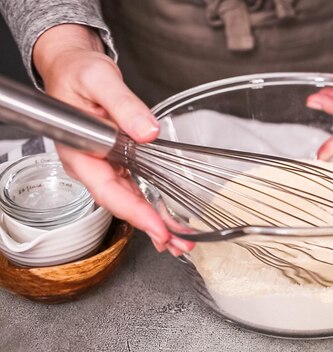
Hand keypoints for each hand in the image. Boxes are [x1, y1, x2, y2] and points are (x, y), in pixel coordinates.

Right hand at [33, 24, 193, 255]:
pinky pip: (132, 186)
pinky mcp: (113, 160)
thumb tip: (147, 132)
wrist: (71, 67)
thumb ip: (123, 105)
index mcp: (79, 151)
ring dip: (152, 220)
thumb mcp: (100, 79)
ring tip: (179, 239)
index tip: (158, 229)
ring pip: (127, 199)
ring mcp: (100, 164)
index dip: (134, 213)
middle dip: (149, 226)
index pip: (107, 191)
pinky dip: (149, 203)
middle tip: (179, 244)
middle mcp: (88, 164)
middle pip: (120, 203)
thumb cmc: (76, 72)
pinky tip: (165, 217)